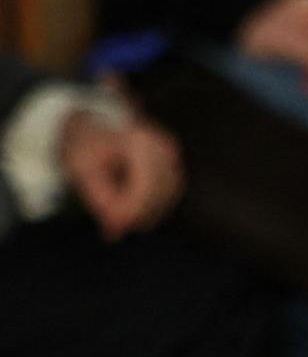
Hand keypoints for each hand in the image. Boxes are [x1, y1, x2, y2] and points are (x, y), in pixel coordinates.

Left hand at [61, 93, 184, 241]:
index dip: (130, 212)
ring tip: (119, 222)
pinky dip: (152, 208)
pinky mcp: (174, 164)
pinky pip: (169, 194)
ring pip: (167, 197)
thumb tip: (116, 232)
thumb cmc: (87, 147)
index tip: (111, 229)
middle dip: (137, 216)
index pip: (145, 187)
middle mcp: (163, 146)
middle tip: (114, 230)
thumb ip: (101, 201)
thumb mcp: (84, 173)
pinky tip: (133, 213)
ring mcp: (172, 154)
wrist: (94, 124)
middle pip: (159, 194)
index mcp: (140, 141)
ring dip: (145, 214)